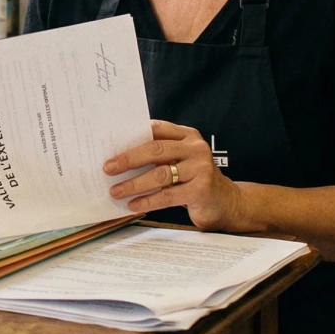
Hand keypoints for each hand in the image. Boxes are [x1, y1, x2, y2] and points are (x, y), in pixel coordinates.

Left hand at [103, 120, 248, 231]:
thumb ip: (159, 152)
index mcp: (188, 135)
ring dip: (134, 184)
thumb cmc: (194, 179)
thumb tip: (119, 156)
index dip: (132, 135)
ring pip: (160, 174)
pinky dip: (147, 201)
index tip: (110, 143)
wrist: (226, 202)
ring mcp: (201, 168)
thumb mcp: (180, 160)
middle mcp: (196, 148)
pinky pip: (168, 196)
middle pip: (156, 150)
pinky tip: (133, 205)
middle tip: (108, 168)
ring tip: (116, 191)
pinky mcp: (201, 190)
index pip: (156, 129)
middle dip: (128, 159)